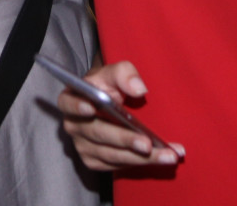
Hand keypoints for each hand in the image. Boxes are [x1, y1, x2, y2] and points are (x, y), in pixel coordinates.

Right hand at [54, 61, 182, 170]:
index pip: (68, 103)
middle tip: (148, 144)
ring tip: (168, 155)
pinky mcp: (95, 161)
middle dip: (125, 139)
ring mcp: (83, 146)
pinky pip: (118, 165)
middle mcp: (74, 125)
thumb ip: (125, 74)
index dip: (77, 106)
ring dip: (141, 157)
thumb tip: (139, 89)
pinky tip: (161, 158)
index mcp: (71, 98)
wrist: (111, 103)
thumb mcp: (116, 72)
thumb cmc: (110, 85)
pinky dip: (141, 162)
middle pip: (98, 133)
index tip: (91, 108)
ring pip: (112, 154)